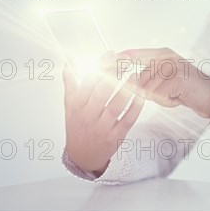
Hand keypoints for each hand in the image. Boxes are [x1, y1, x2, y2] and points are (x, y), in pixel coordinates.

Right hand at [63, 52, 143, 175]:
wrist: (82, 156)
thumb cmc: (77, 126)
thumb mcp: (69, 105)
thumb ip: (70, 82)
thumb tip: (68, 60)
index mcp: (77, 106)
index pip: (88, 82)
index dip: (100, 66)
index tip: (111, 54)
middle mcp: (88, 116)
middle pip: (102, 91)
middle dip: (114, 73)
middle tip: (126, 60)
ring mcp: (102, 127)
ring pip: (116, 105)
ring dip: (127, 88)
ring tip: (135, 74)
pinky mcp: (116, 137)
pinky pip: (128, 119)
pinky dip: (135, 107)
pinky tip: (141, 95)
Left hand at [121, 47, 209, 118]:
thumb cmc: (187, 90)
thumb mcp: (165, 80)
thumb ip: (148, 77)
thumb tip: (126, 83)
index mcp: (162, 53)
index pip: (134, 54)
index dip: (120, 62)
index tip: (105, 67)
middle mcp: (166, 56)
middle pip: (139, 77)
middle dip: (144, 92)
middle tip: (161, 94)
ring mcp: (173, 66)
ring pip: (148, 87)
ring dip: (157, 97)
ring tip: (173, 95)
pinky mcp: (178, 78)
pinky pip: (159, 94)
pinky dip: (166, 100)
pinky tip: (177, 97)